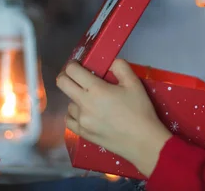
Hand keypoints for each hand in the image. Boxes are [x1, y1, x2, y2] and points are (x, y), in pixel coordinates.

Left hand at [56, 59, 172, 175]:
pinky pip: (69, 120)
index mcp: (96, 89)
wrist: (142, 141)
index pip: (72, 70)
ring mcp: (81, 120)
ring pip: (69, 103)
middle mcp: (84, 104)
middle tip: (78, 77)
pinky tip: (85, 114)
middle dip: (66, 76)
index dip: (73, 64)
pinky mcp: (82, 133)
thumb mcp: (134, 83)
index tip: (79, 65)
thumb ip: (120, 67)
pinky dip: (74, 114)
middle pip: (62, 84)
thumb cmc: (139, 110)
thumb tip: (109, 63)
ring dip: (76, 98)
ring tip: (91, 101)